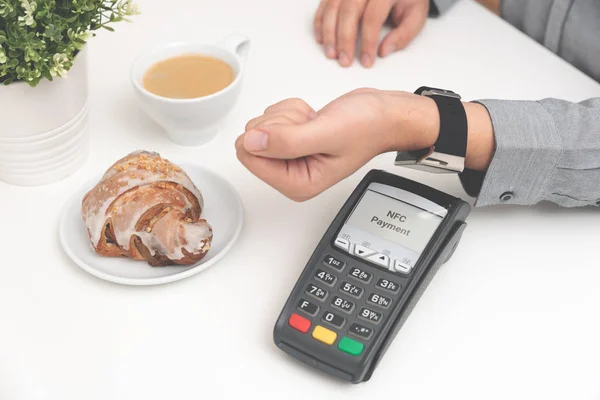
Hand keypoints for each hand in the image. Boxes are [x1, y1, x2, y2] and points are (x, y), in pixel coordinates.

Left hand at [235, 88, 494, 201]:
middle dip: (282, 123)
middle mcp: (290, 174)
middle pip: (252, 139)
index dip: (271, 134)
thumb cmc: (368, 128)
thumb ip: (286, 141)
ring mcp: (289, 157)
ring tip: (316, 122)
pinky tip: (315, 118)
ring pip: (262, 125)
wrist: (385, 114)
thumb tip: (250, 142)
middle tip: (311, 126)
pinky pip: (272, 116)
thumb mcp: (327, 133)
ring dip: (289, 115)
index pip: (249, 156)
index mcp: (296, 184)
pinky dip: (293, 110)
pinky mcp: (291, 139)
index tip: (300, 131)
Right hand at [313, 0, 429, 67]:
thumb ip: (403, 34)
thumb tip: (384, 51)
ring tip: (331, 53)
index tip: (367, 61)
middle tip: (344, 61)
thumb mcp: (415, 15)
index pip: (373, 17)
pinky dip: (320, 22)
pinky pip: (324, 4)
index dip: (368, 41)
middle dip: (345, 39)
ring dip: (329, 32)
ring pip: (333, 6)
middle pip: (350, 11)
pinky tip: (321, 38)